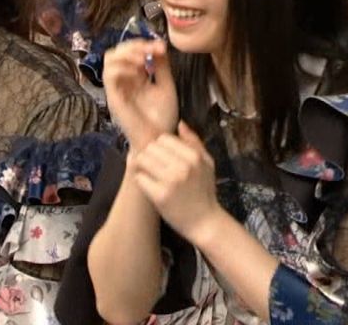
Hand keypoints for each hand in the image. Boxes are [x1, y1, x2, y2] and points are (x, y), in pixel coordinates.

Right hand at [104, 39, 178, 151]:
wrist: (159, 139)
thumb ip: (161, 66)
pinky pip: (109, 75)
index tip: (161, 46)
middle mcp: (124, 80)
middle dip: (134, 45)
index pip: (131, 51)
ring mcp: (118, 88)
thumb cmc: (162, 117)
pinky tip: (138, 71)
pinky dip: (123, 67)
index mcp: (136, 76)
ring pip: (109, 59)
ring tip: (144, 59)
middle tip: (152, 48)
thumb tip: (158, 45)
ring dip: (127, 53)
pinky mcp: (114, 97)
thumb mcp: (166, 86)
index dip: (144, 43)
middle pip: (117, 51)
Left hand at [132, 122, 221, 242]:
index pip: (164, 138)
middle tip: (153, 167)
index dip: (159, 146)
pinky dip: (141, 180)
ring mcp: (170, 181)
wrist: (205, 222)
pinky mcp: (159, 195)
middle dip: (149, 155)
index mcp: (194, 156)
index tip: (161, 157)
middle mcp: (183, 166)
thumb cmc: (205, 192)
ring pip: (143, 159)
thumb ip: (194, 142)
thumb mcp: (207, 164)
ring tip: (150, 175)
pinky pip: (140, 178)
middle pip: (151, 147)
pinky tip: (149, 186)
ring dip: (143, 166)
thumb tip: (180, 123)